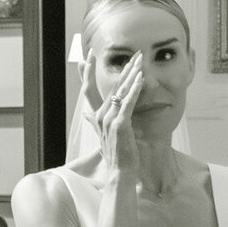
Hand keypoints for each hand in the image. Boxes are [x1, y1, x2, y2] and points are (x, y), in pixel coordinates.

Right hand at [82, 50, 141, 176]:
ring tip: (140, 61)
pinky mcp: (120, 124)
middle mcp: (100, 116)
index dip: (89, 72)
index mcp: (97, 116)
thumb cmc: (117, 154)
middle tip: (135, 54)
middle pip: (112, 86)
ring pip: (121, 91)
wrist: (120, 172)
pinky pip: (128, 102)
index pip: (92, 89)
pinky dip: (134, 89)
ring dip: (132, 74)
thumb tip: (86, 115)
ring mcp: (109, 119)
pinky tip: (141, 77)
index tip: (89, 56)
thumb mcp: (104, 134)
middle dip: (125, 69)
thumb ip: (95, 122)